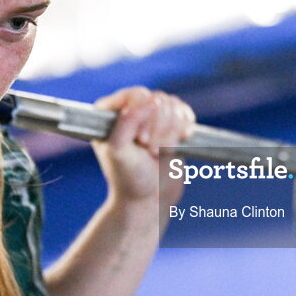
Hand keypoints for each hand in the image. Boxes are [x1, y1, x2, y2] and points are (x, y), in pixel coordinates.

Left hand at [92, 87, 195, 210]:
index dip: (144, 116)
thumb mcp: (118, 151)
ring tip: (160, 153)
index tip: (142, 142)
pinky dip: (184, 128)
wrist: (149, 200)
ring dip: (171, 133)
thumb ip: (128, 122)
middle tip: (151, 151)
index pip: (137, 95)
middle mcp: (131, 109)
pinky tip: (179, 142)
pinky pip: (185, 112)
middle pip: (158, 100)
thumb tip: (152, 100)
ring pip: (174, 105)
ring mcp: (152, 116)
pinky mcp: (171, 124)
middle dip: (160, 129)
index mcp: (110, 112)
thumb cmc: (128, 178)